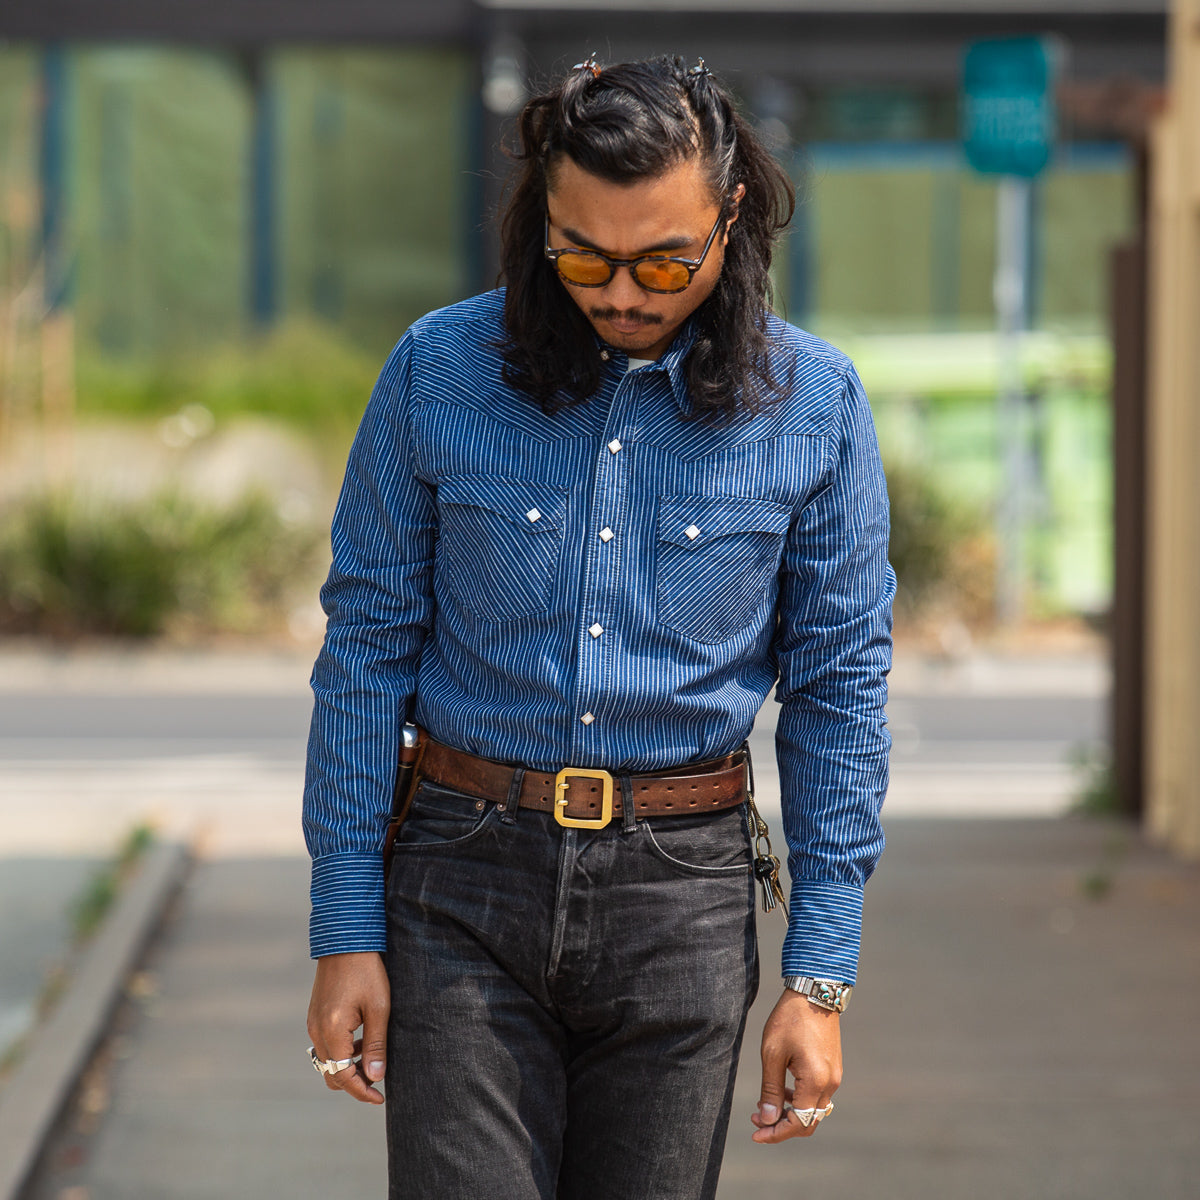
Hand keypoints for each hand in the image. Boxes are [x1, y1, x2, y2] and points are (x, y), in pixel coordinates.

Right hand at [306, 951, 390, 1104]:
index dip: (362, 1091)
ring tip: (373, 1062)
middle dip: (353, 1084)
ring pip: (328, 1062)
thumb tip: (375, 1077)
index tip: (380, 1097)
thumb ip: (376, 1044)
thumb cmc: (367, 971)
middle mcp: (317, 1030)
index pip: (343, 1076)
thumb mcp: (379, 1008)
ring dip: (347, 1068)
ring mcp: (313, 1023)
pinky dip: (341, 1053)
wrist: (346, 940)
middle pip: (331, 1074)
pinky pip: (326, 1046)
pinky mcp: (315, 1015)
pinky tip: (361, 1043)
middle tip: (378, 1083)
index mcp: (332, 1031)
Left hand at [751, 989, 841, 1142]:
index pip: (797, 1123)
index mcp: (815, 1082)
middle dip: (781, 1126)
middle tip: (757, 1118)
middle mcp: (830, 1084)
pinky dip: (799, 1100)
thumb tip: (767, 1119)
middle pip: (808, 1123)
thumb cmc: (790, 1020)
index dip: (775, 1133)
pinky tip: (782, 1090)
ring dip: (790, 1113)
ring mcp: (834, 1077)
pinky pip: (817, 1096)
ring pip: (813, 1111)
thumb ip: (771, 1089)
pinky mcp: (833, 1069)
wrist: (815, 992)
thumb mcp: (772, 1054)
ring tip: (764, 1104)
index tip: (755, 1134)